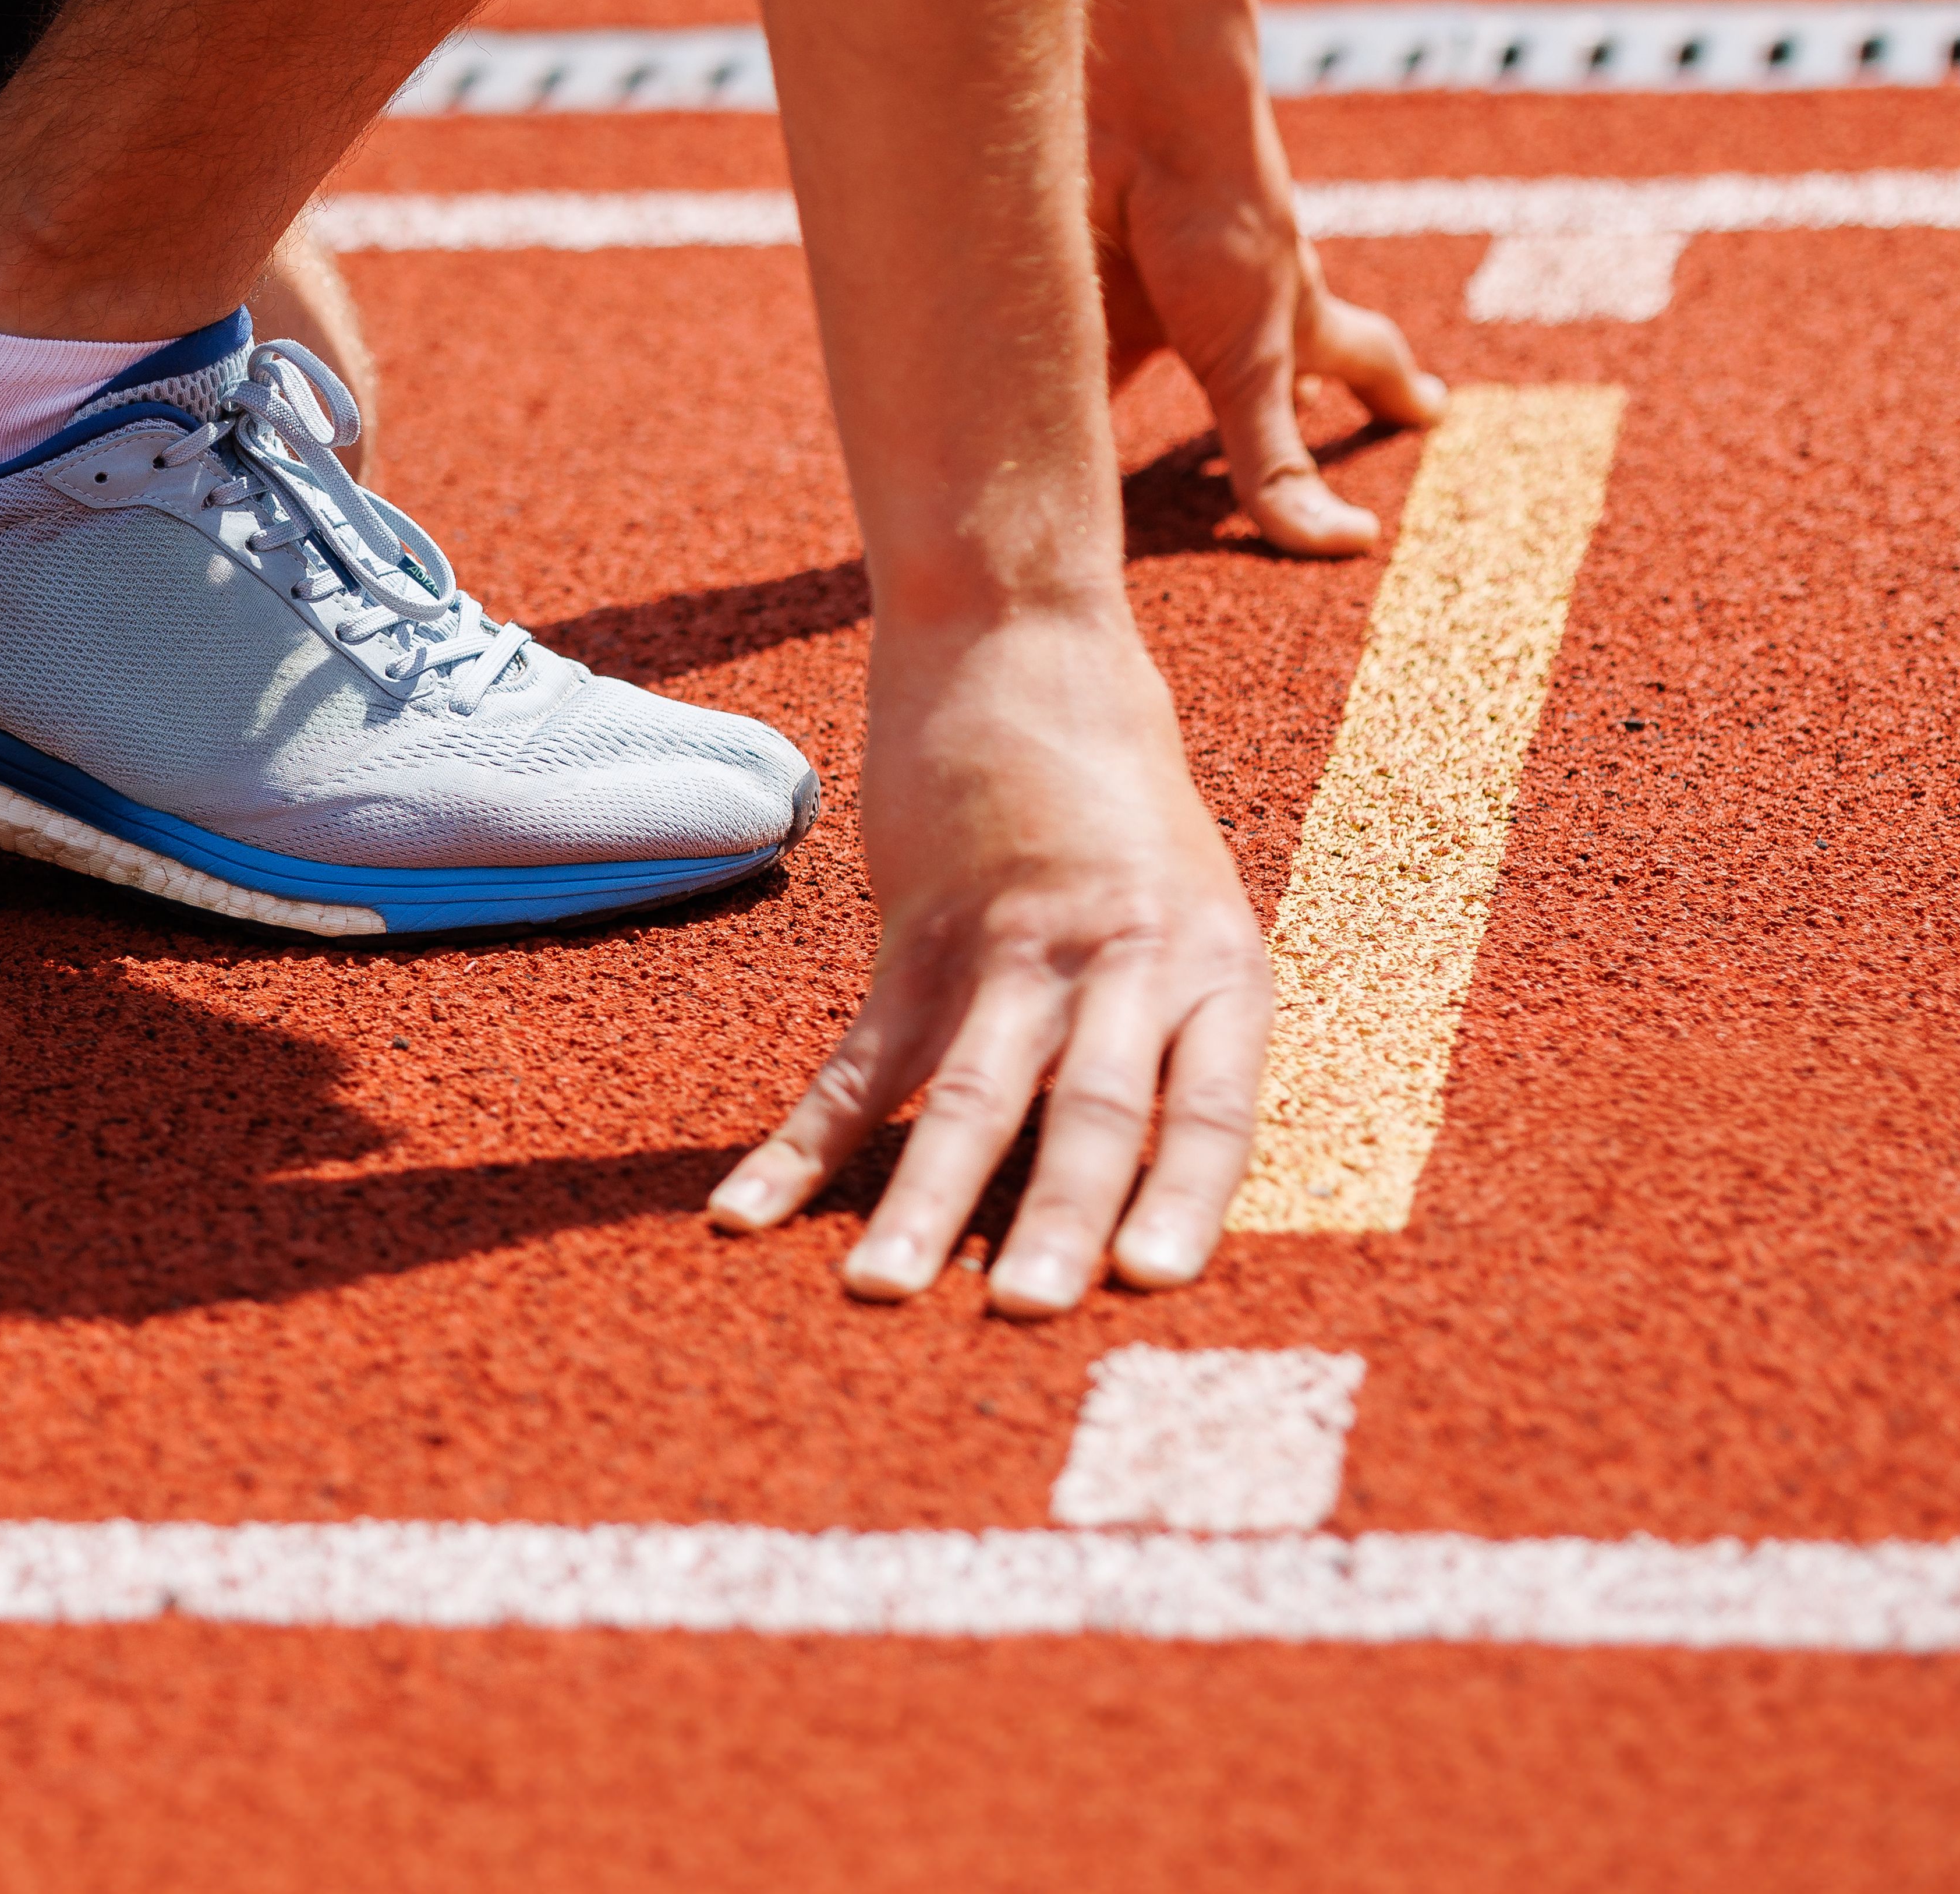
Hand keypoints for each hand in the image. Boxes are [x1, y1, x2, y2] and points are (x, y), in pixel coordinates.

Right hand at [708, 603, 1267, 1309]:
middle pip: (1090, 1106)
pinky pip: (855, 1057)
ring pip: (965, 1090)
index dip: (1184, 1196)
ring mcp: (1010, 942)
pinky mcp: (913, 929)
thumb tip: (1165, 1184)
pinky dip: (800, 1143)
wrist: (1027, 642)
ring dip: (921, 1202)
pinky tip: (744, 1211)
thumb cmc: (1123, 791)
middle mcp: (1122, 958)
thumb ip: (1186, 1026)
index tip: (1154, 1285)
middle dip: (1057, 1220)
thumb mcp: (1196, 904)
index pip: (1212, 1105)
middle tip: (1029, 1318)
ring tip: (878, 1294)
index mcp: (1215, 963)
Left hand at [1092, 77, 1444, 556]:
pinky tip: (1021, 408)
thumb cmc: (1218, 221)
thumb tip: (1345, 545)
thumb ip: (1275, 459)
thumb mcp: (1251, 359)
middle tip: (1298, 408)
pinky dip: (1052, 371)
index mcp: (1294, 314)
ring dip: (1145, 384)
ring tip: (1136, 425)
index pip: (1362, 360)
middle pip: (1260, 354)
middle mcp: (1223, 302)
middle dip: (1276, 392)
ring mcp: (1151, 289)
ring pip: (1154, 347)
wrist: (1132, 117)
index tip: (1430, 409)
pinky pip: (1066, 339)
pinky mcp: (1079, 281)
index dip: (1391, 389)